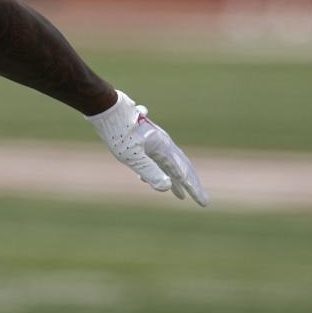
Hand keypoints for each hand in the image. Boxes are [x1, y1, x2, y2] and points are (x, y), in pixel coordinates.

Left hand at [87, 90, 208, 205]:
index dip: (193, 189)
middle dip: (191, 185)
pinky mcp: (145, 140)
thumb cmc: (118, 133)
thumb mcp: (132, 156)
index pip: (183, 174)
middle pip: (183, 168)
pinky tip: (147, 180)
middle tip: (202, 201)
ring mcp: (155, 141)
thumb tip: (167, 187)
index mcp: (164, 149)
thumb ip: (149, 171)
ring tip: (180, 195)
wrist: (108, 109)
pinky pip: (157, 159)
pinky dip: (160, 171)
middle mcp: (164, 144)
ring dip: (177, 180)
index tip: (204, 203)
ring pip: (171, 163)